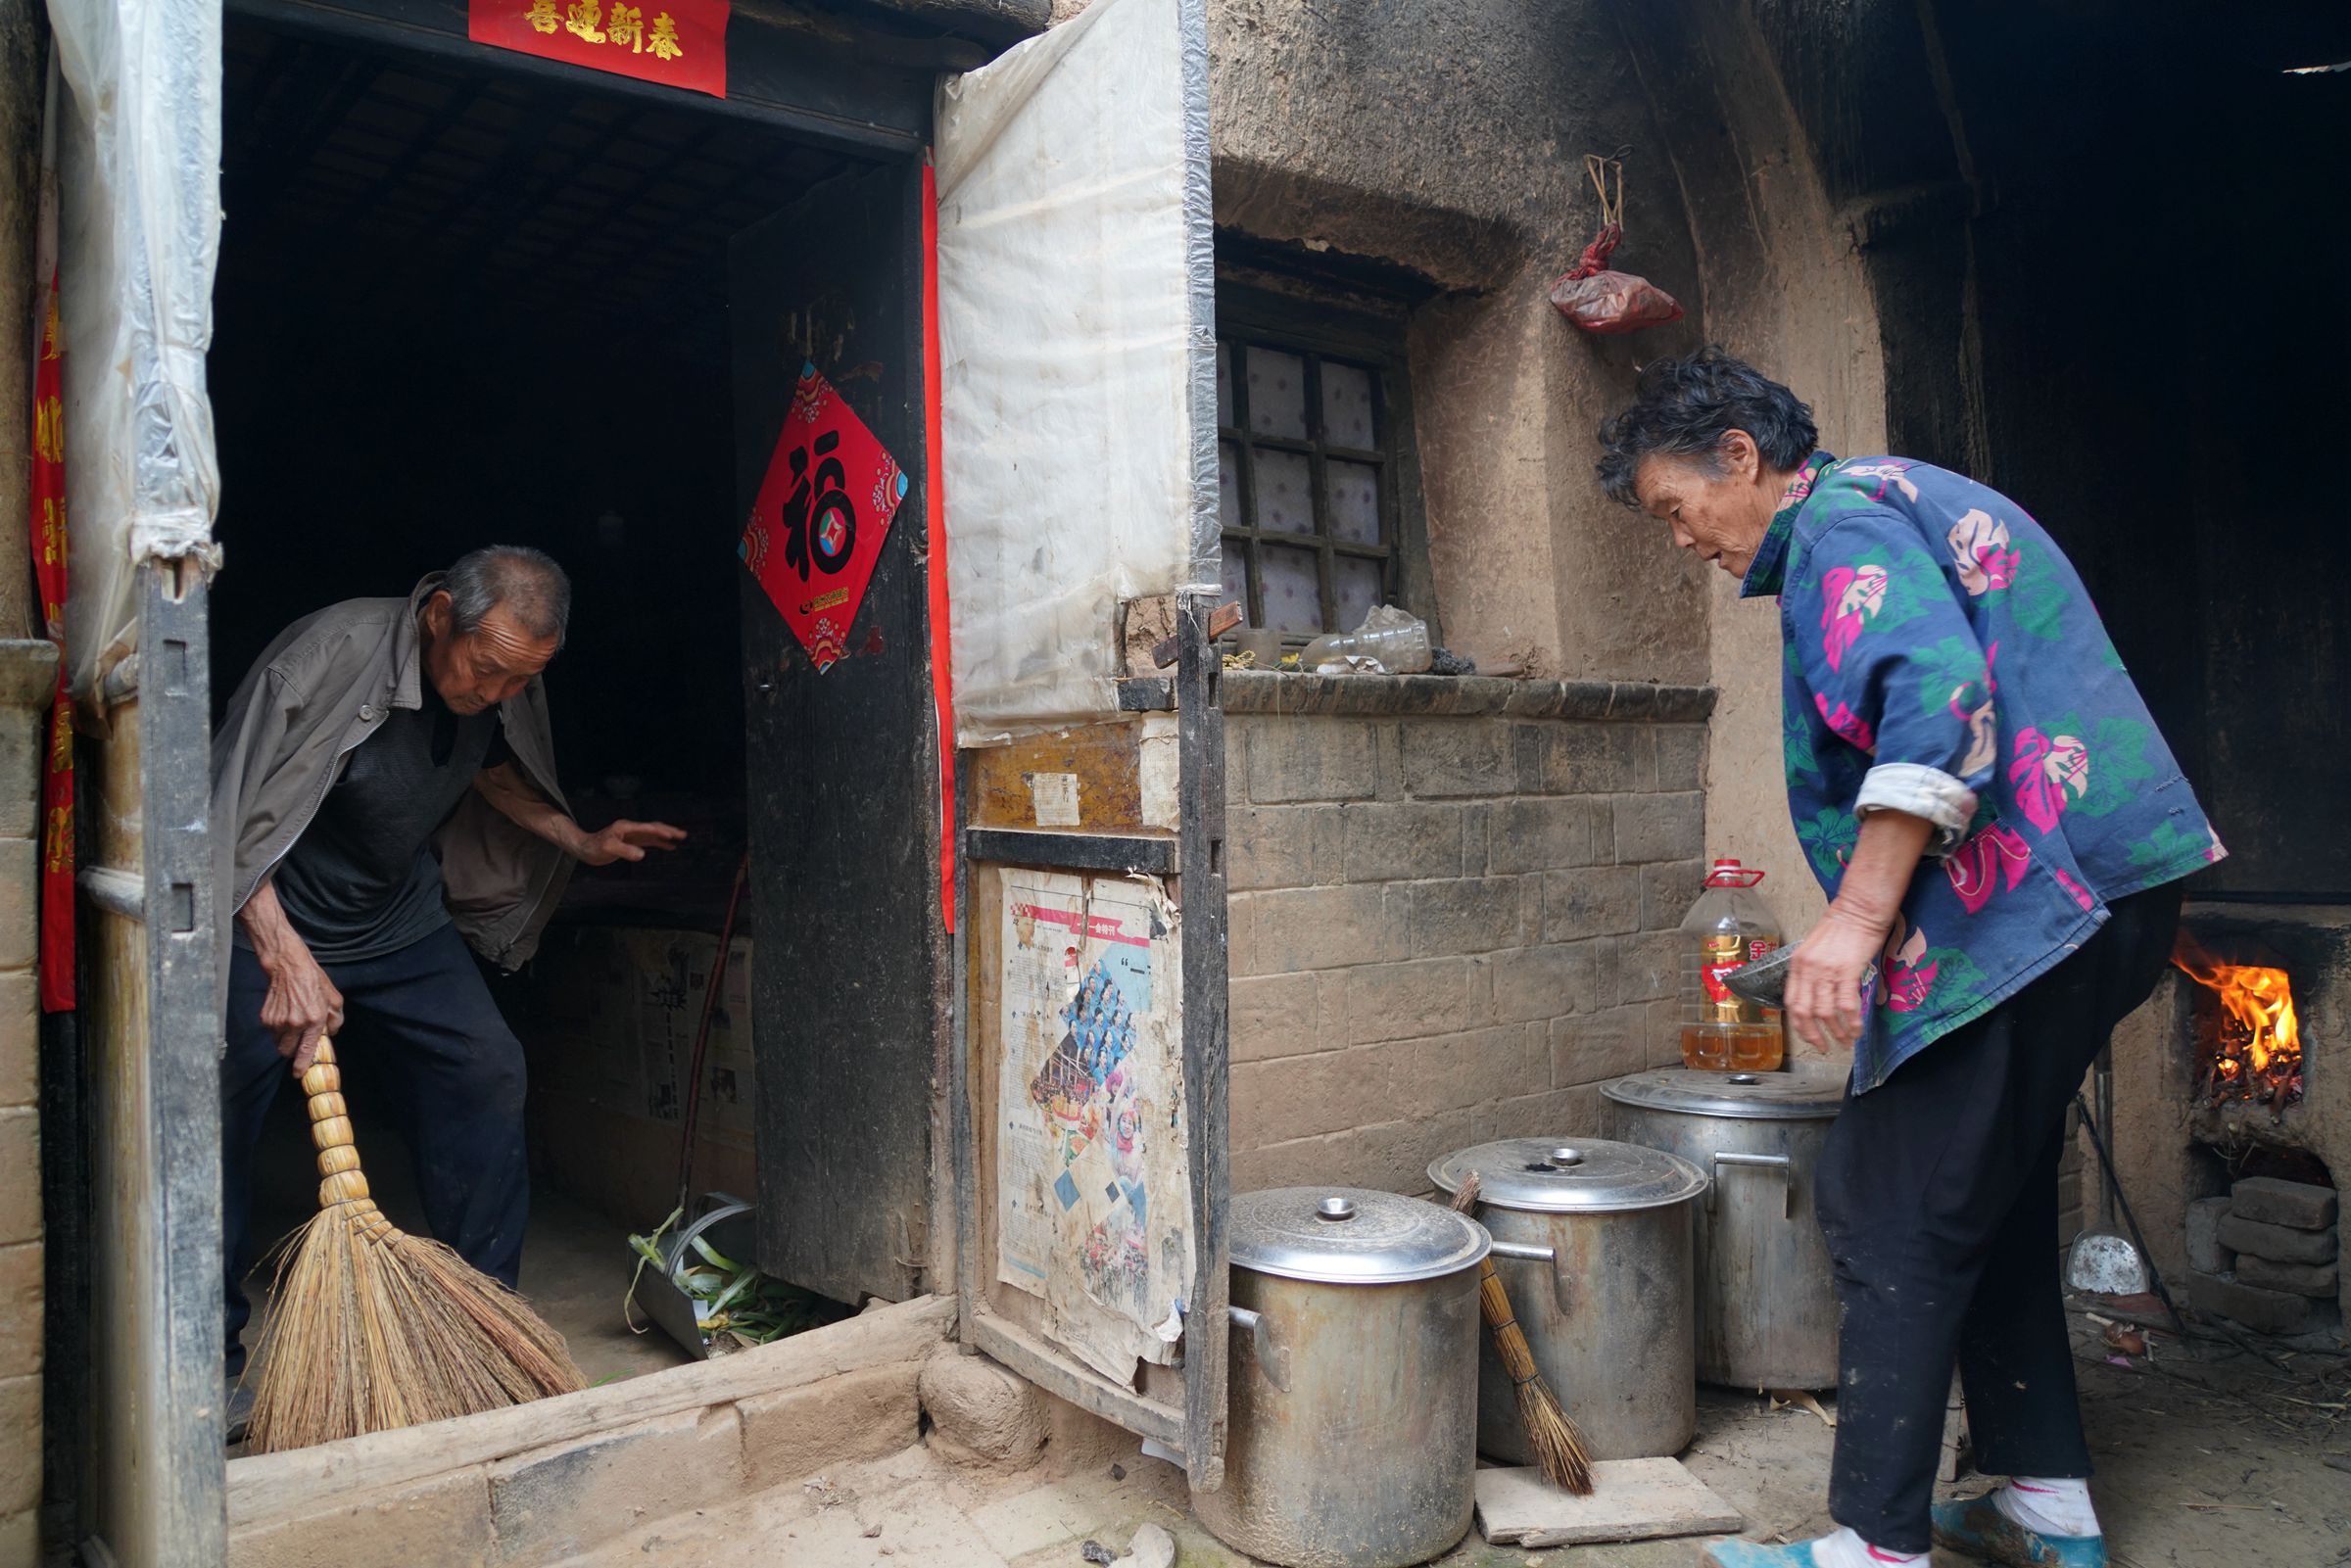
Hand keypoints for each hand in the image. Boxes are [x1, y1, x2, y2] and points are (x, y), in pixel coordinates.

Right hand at [259, 946, 343, 1075]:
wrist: (288, 967)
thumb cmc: (313, 982)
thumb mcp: (334, 1000)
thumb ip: (336, 1020)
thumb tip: (331, 1034)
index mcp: (314, 1020)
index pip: (306, 1050)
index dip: (302, 1065)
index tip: (299, 1074)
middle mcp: (295, 1024)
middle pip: (288, 1052)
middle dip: (293, 1051)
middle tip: (299, 1042)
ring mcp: (278, 1021)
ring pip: (278, 1043)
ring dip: (285, 1040)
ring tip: (293, 1025)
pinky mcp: (266, 1018)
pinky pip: (272, 1033)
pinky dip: (277, 1030)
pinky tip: (285, 1016)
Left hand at [578, 819, 687, 865]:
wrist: (584, 848)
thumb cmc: (593, 847)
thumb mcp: (608, 849)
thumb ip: (625, 851)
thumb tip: (642, 854)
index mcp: (626, 827)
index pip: (646, 828)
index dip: (659, 832)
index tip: (671, 836)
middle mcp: (631, 829)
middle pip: (654, 827)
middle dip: (669, 830)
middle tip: (683, 834)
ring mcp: (632, 834)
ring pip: (654, 833)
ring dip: (667, 835)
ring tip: (682, 837)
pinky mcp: (632, 841)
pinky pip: (649, 841)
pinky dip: (660, 843)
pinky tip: (669, 846)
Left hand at [1783, 903, 1888, 1054]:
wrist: (1859, 910)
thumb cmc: (1841, 928)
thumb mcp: (1815, 949)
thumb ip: (1811, 971)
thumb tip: (1814, 994)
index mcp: (1798, 965)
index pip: (1791, 1002)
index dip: (1798, 1024)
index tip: (1807, 1036)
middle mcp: (1808, 969)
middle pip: (1804, 1012)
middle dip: (1813, 1035)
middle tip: (1824, 1047)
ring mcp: (1826, 971)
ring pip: (1825, 1012)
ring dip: (1836, 1032)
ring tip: (1846, 1042)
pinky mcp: (1847, 971)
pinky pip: (1846, 1004)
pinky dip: (1852, 1022)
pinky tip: (1858, 1030)